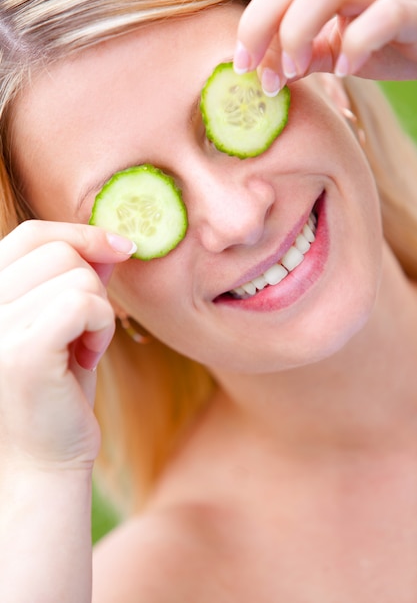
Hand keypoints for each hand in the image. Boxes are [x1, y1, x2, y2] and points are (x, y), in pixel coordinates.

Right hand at [0, 221, 134, 469]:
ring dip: (98, 314)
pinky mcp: (19, 352)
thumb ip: (79, 278)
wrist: (44, 462)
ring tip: (80, 352)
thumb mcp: (68, 323)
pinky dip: (101, 327)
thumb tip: (110, 241)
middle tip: (83, 334)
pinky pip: (84, 303)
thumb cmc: (58, 391)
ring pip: (79, 277)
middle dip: (92, 287)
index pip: (31, 235)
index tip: (120, 248)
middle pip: (60, 252)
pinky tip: (87, 359)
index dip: (79, 233)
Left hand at [234, 0, 416, 94]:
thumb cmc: (388, 40)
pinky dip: (356, 45)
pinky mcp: (414, 7)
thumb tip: (266, 73)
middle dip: (264, 25)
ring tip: (296, 70)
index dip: (253, 22)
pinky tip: (347, 71)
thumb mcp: (338, 47)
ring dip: (300, 32)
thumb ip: (306, 54)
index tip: (242, 65)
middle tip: (260, 75)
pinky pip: (382, 16)